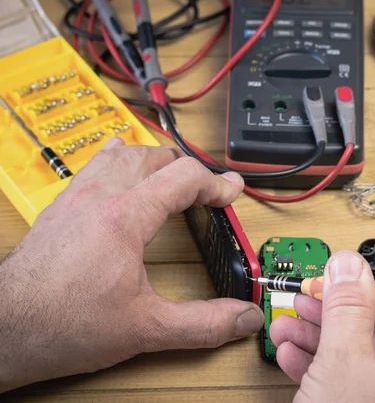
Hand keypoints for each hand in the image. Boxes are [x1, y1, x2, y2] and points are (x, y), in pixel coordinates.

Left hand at [0, 138, 263, 392]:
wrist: (2, 331)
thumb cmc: (61, 325)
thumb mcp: (145, 328)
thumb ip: (202, 324)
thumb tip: (242, 319)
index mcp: (124, 217)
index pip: (183, 177)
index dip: (216, 183)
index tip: (230, 192)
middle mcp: (98, 196)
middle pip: (155, 156)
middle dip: (188, 169)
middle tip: (205, 190)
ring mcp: (75, 197)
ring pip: (123, 152)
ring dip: (154, 160)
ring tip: (171, 176)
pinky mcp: (59, 207)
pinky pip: (95, 165)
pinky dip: (120, 162)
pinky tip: (121, 176)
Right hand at [270, 250, 374, 402]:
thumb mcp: (342, 361)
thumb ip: (348, 305)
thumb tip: (350, 265)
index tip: (357, 281)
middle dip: (343, 307)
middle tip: (314, 296)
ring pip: (368, 351)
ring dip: (325, 333)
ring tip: (292, 323)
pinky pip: (359, 378)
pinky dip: (328, 363)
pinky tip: (295, 354)